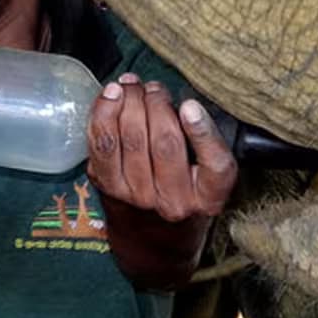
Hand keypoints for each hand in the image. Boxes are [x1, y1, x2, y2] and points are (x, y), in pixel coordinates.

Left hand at [87, 74, 235, 222]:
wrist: (151, 231)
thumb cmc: (182, 186)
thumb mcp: (206, 170)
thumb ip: (201, 137)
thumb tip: (174, 99)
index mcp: (208, 196)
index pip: (215, 165)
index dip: (201, 132)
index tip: (190, 105)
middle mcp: (174, 202)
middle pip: (165, 143)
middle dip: (157, 104)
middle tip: (155, 88)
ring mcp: (138, 197)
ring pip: (131, 139)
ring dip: (130, 102)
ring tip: (132, 86)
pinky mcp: (109, 187)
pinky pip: (102, 145)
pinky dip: (104, 114)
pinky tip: (110, 96)